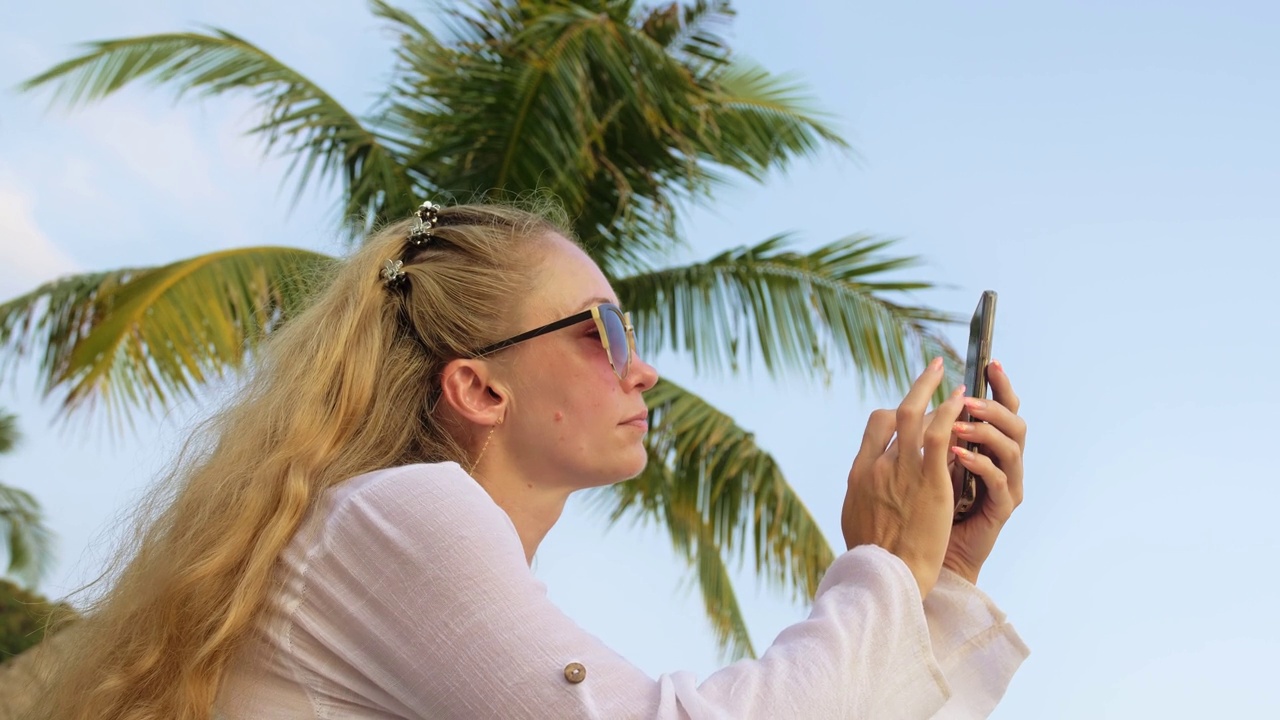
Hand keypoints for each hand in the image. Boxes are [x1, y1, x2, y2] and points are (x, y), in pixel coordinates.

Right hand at [843, 358, 968, 597]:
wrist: (885, 574)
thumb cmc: (872, 556)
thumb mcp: (856, 517)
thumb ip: (863, 495)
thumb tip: (863, 487)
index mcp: (859, 474)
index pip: (875, 426)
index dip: (894, 412)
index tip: (911, 408)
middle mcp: (878, 465)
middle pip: (895, 414)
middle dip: (916, 390)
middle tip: (932, 373)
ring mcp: (903, 470)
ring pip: (917, 417)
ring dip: (936, 394)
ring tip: (953, 380)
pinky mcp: (930, 481)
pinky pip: (940, 436)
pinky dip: (949, 413)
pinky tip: (962, 402)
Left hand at [942, 360, 1026, 584]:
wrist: (924, 553)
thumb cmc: (922, 506)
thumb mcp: (923, 461)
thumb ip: (929, 434)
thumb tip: (915, 401)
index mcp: (987, 446)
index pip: (1001, 408)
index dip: (1000, 385)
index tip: (990, 362)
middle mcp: (1002, 461)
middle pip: (1016, 422)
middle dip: (995, 404)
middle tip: (968, 398)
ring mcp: (1006, 484)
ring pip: (1013, 447)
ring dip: (984, 432)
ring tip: (957, 425)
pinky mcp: (1001, 508)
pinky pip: (999, 480)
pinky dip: (980, 464)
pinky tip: (958, 455)